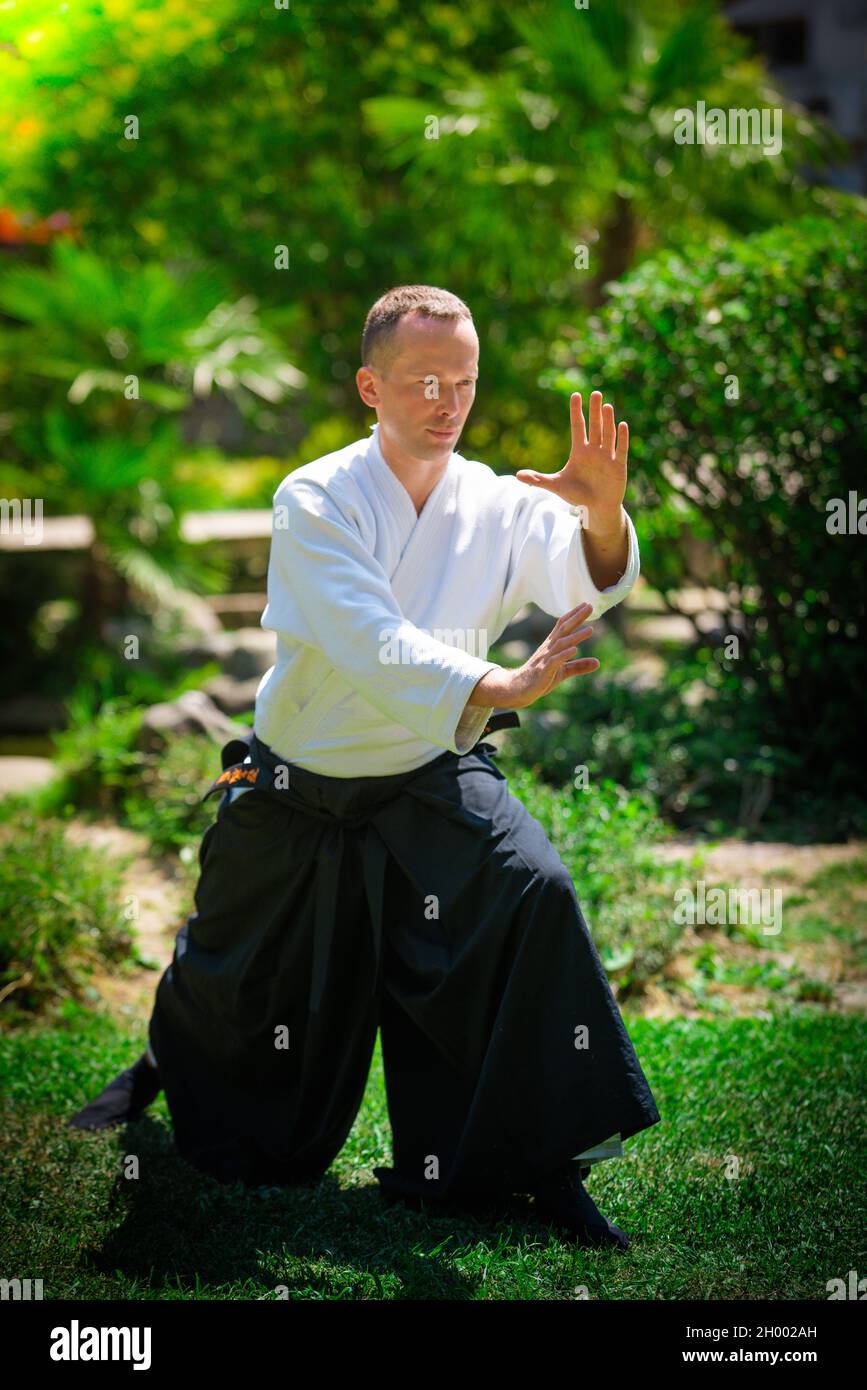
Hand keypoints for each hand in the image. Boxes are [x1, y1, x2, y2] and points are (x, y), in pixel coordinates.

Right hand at [468, 602, 598, 709]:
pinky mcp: (544, 670)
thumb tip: (598, 663)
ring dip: (576, 636)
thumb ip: (579, 666)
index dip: (574, 615)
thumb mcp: (563, 671)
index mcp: (552, 645)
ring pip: (562, 643)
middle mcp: (549, 648)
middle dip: (577, 617)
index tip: (586, 604)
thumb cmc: (541, 678)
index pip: (563, 625)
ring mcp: (546, 658)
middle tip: (590, 606)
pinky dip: (564, 654)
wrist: (520, 688)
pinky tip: (575, 649)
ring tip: (591, 629)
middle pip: (564, 629)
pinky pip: (555, 660)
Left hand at [516, 390, 627, 533]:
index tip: (575, 395)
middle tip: (596, 393)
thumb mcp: (556, 485)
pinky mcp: (619, 466)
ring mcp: (607, 456)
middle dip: (595, 410)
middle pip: (595, 426)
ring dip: (607, 421)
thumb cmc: (576, 495)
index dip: (576, 411)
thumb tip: (517, 475)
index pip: (578, 426)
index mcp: (580, 451)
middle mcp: (594, 450)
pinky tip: (622, 424)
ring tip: (606, 406)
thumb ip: (538, 479)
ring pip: (608, 435)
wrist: (596, 508)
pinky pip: (621, 449)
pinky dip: (622, 438)